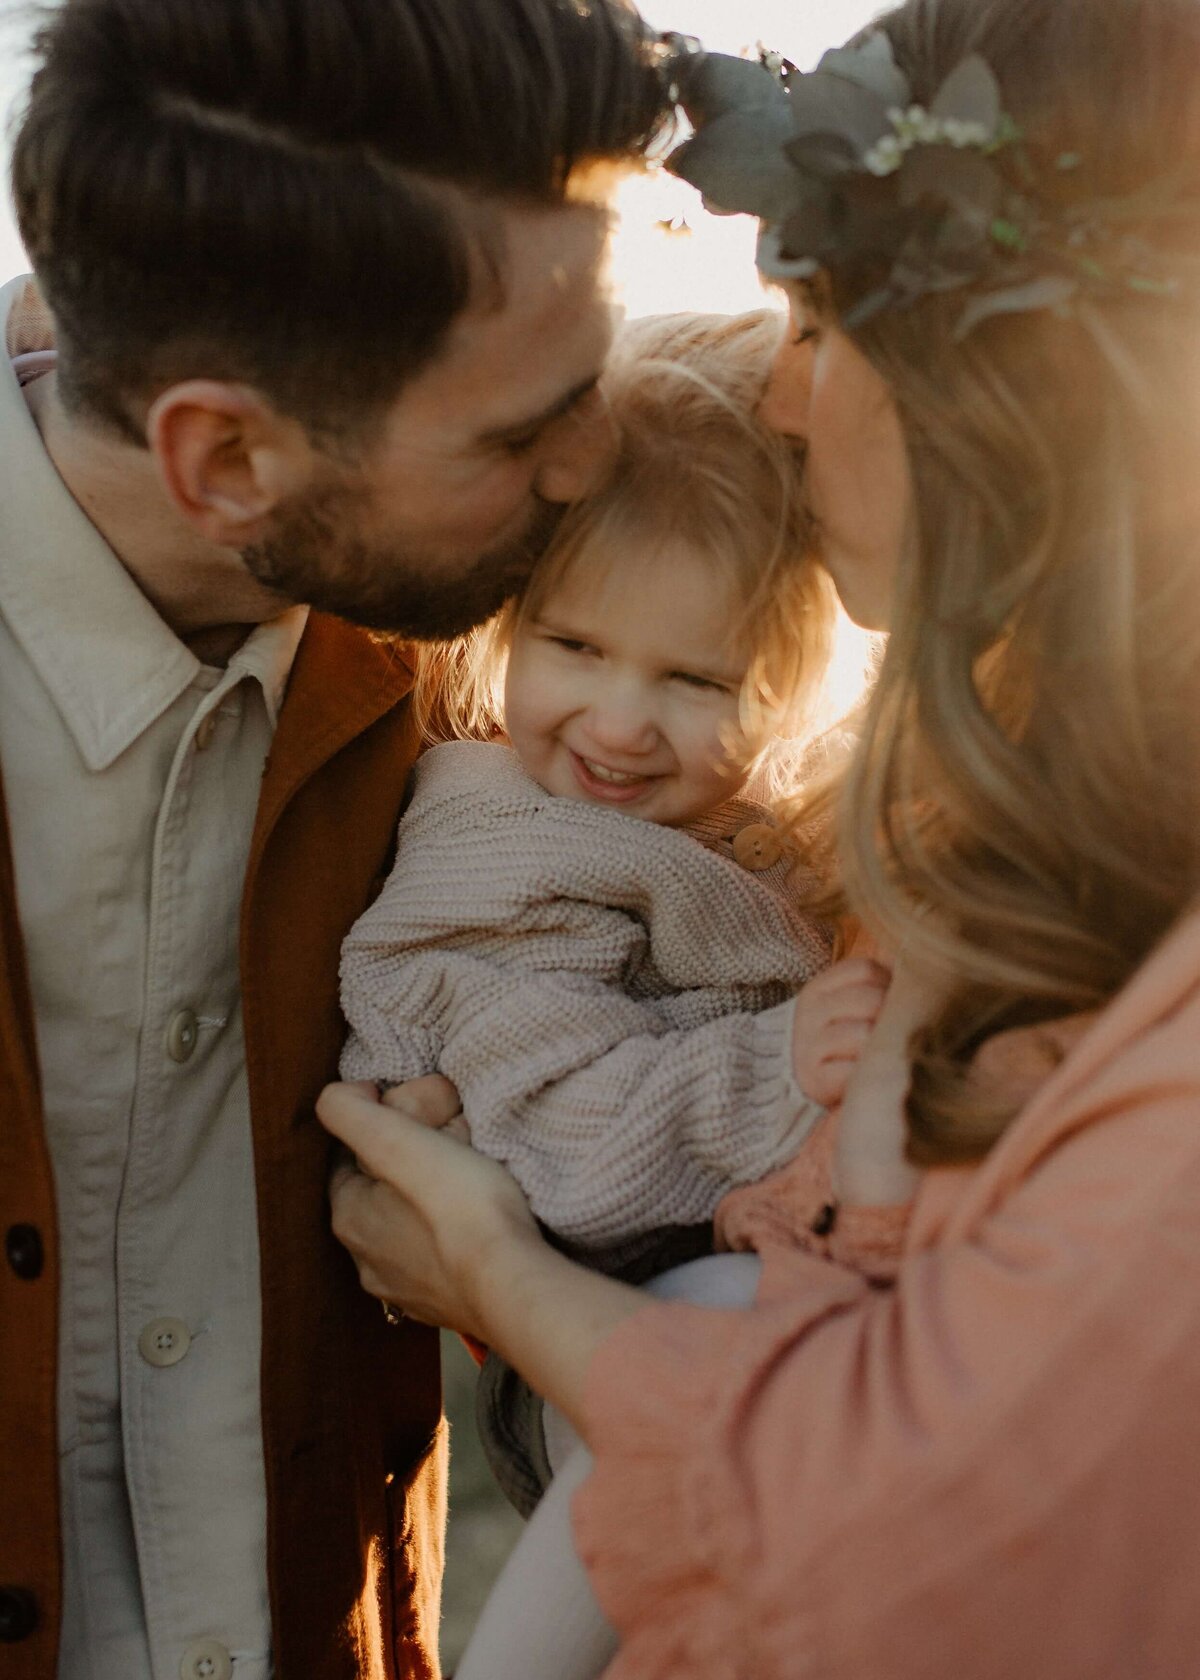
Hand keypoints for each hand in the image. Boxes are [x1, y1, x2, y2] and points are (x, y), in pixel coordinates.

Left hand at [320, 1079, 539, 1337]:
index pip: (348, 1159)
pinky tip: (477, 1226)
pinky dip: (452, 1239)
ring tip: (466, 1181)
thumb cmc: (458, 1208)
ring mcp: (407, 1291)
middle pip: (381, 1194)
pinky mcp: (445, 1307)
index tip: (415, 1117)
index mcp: (349, 1218)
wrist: (513, 1285)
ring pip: (409, 1229)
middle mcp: (367, 1261)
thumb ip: (349, 1111)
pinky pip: (440, 1259)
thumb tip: (344, 1096)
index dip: (379, 1129)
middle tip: (447, 1142)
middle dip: (406, 1166)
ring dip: (429, 1204)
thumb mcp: (394, 1139)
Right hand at [791, 957, 890, 1105]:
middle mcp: (810, 1013)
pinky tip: (870, 1072)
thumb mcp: (847, 1004)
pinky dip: (869, 1071)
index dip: (888, 982)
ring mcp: (810, 1045)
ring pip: (865, 1033)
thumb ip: (874, 984)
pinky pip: (855, 1069)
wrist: (804, 1080)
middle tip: (896, 1029)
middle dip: (891, 1014)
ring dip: (882, 1044)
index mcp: (819, 989)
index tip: (892, 1000)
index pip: (864, 970)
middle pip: (869, 1000)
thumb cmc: (839, 1037)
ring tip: (884, 1051)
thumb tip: (913, 967)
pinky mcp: (816, 1078)